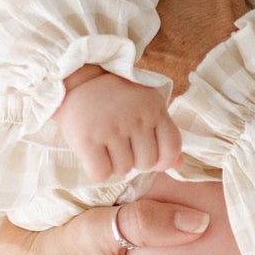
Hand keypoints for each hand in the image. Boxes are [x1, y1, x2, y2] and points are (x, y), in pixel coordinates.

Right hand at [57, 67, 183, 180]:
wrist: (75, 81)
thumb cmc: (112, 98)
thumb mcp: (144, 107)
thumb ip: (162, 133)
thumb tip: (179, 164)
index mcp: (154, 107)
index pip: (172, 148)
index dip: (162, 160)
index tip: (149, 156)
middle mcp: (136, 117)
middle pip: (147, 163)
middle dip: (135, 162)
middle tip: (120, 146)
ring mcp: (112, 128)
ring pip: (123, 170)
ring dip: (114, 164)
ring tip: (105, 145)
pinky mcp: (88, 139)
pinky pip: (101, 173)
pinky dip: (97, 170)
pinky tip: (93, 154)